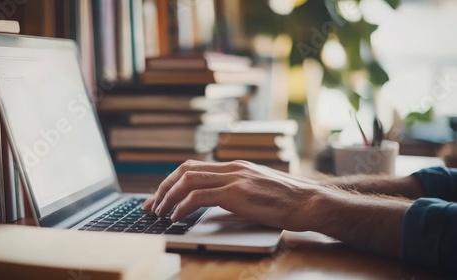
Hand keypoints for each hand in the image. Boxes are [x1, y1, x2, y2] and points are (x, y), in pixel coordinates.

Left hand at [142, 160, 320, 230]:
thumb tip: (213, 201)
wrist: (308, 202)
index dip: (172, 180)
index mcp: (234, 166)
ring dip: (168, 197)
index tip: (160, 195)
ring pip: (188, 181)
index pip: (193, 167)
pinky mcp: (237, 193)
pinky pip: (199, 198)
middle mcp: (231, 168)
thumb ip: (235, 189)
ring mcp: (234, 178)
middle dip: (163, 187)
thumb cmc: (286, 200)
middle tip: (151, 205)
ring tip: (159, 213)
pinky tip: (177, 218)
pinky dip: (183, 207)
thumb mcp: (256, 188)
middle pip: (185, 170)